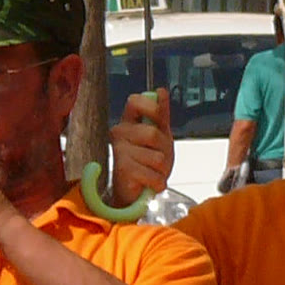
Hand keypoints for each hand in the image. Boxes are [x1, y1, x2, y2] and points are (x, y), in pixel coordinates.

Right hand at [109, 88, 172, 207]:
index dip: (151, 108)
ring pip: (156, 157)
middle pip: (153, 133)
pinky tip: (149, 182)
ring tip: (152, 172)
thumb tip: (161, 91)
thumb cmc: (147, 163)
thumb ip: (161, 115)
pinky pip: (153, 174)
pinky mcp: (123, 169)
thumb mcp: (160, 136)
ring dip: (161, 170)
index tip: (159, 122)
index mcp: (129, 122)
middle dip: (164, 151)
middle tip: (158, 160)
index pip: (136, 102)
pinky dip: (157, 182)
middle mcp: (120, 133)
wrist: (135, 192)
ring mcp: (120, 151)